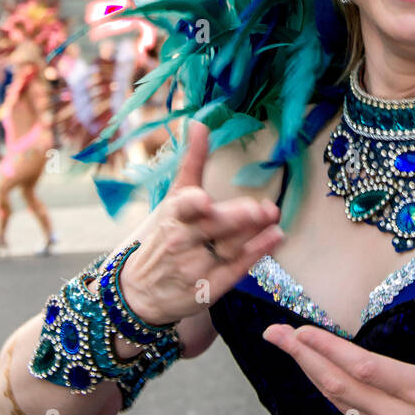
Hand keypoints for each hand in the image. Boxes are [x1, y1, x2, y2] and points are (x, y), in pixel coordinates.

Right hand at [118, 121, 283, 326]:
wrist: (140, 292)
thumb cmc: (163, 236)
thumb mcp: (173, 199)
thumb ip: (191, 162)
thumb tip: (199, 123)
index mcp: (173, 216)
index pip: (182, 208)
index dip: (193, 204)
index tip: (203, 201)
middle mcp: (183, 242)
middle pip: (213, 227)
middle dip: (236, 218)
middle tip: (259, 208)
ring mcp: (197, 267)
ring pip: (230, 247)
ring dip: (255, 232)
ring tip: (273, 217)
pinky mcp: (210, 287)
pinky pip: (237, 268)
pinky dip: (257, 253)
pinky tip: (275, 237)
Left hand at [262, 311, 414, 414]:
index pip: (365, 368)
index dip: (331, 349)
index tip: (304, 330)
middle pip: (340, 383)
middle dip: (304, 356)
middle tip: (275, 334)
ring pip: (339, 399)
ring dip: (310, 372)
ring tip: (288, 347)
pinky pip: (350, 412)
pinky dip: (328, 390)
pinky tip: (316, 374)